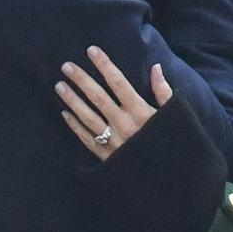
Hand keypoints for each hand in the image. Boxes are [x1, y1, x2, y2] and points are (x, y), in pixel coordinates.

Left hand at [55, 45, 172, 160]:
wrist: (167, 181)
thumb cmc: (173, 146)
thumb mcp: (173, 118)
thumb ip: (163, 92)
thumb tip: (155, 67)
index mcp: (141, 112)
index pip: (119, 83)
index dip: (104, 65)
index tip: (91, 50)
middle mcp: (124, 125)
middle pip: (98, 97)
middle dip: (81, 80)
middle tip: (66, 66)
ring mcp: (113, 141)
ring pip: (88, 117)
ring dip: (72, 101)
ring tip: (59, 86)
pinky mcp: (107, 157)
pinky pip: (86, 139)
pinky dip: (75, 126)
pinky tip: (64, 114)